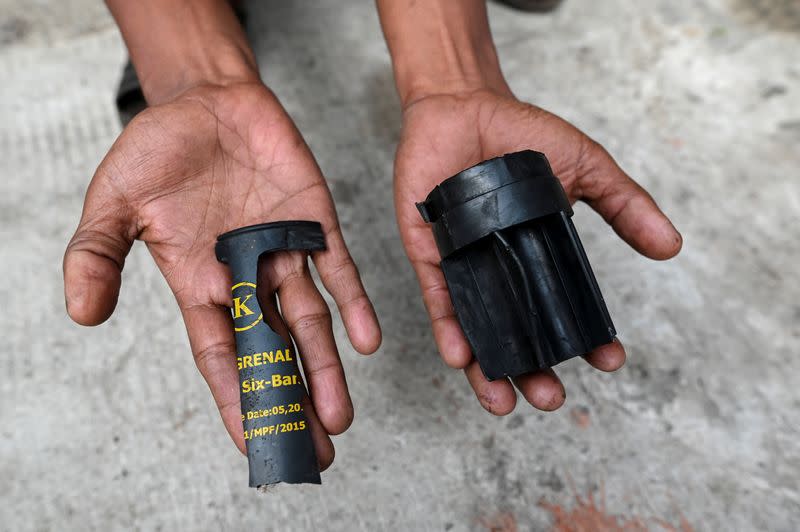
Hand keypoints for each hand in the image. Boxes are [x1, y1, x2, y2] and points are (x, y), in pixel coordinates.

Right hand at [63, 82, 381, 466]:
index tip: (256, 446)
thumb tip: (82, 314)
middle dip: (293, 402)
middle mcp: (246, 277)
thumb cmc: (159, 150)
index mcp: (200, 284)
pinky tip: (366, 341)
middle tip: (315, 453)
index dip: (239, 402)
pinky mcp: (315, 221)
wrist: (204, 99)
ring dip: (327, 368)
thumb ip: (97, 255)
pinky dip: (353, 303)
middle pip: (274, 353)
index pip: (223, 357)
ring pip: (310, 322)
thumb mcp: (114, 202)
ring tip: (339, 419)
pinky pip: (337, 269)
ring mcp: (284, 251)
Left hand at [393, 88, 681, 414]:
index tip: (607, 361)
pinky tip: (461, 357)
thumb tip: (670, 246)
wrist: (465, 104)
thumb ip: (623, 205)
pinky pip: (439, 296)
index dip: (585, 339)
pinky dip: (450, 327)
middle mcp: (501, 270)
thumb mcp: (584, 167)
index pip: (563, 309)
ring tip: (504, 402)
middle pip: (518, 332)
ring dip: (488, 368)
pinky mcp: (429, 253)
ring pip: (477, 328)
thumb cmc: (522, 134)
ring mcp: (464, 264)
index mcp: (538, 256)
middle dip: (532, 371)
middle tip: (551, 398)